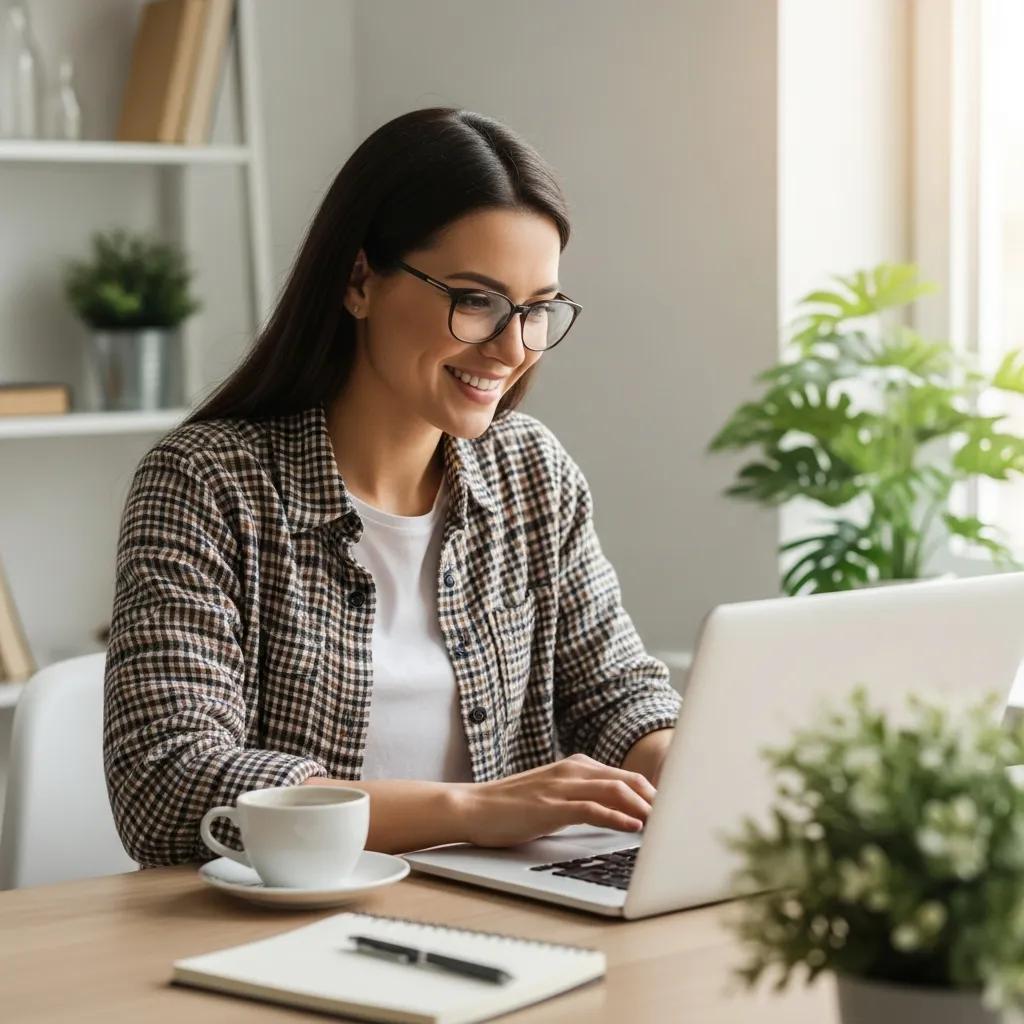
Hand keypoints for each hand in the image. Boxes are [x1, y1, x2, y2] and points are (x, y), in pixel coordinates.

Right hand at [456, 753, 656, 847]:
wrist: (474, 807)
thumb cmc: (512, 806)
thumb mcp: (554, 796)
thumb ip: (583, 797)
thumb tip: (616, 812)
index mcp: (576, 766)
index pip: (625, 775)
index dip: (652, 791)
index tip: (673, 808)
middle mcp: (573, 770)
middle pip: (628, 779)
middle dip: (656, 798)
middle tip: (678, 817)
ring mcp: (562, 786)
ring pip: (615, 790)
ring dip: (644, 807)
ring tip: (664, 823)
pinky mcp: (552, 806)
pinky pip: (593, 808)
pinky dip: (617, 816)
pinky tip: (633, 827)